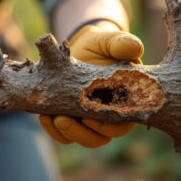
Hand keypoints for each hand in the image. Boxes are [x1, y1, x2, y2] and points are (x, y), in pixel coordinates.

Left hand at [39, 23, 143, 147]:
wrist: (83, 47)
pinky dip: (53, 130)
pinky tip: (44, 116)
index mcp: (125, 103)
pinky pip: (63, 134)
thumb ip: (122, 45)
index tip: (90, 117)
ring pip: (81, 138)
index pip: (122, 125)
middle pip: (100, 138)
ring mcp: (88, 119)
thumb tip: (135, 48)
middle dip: (82, 133)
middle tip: (64, 120)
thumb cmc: (102, 46)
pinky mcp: (71, 118)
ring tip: (53, 118)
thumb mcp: (111, 43)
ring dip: (67, 133)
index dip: (108, 126)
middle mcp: (108, 116)